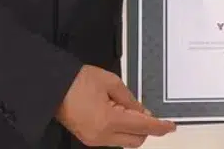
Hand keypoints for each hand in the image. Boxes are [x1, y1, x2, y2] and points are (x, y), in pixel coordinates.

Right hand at [56, 65, 175, 146]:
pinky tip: (118, 116)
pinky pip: (112, 140)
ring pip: (125, 142)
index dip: (160, 126)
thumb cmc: (78, 80)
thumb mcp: (111, 82)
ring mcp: (94, 140)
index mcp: (109, 120)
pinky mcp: (88, 139)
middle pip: (136, 140)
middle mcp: (102, 135)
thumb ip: (130, 99)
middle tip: (147, 113)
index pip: (143, 127)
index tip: (170, 126)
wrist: (52, 86)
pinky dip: (121, 131)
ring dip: (133, 130)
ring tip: (128, 110)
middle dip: (147, 129)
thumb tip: (143, 112)